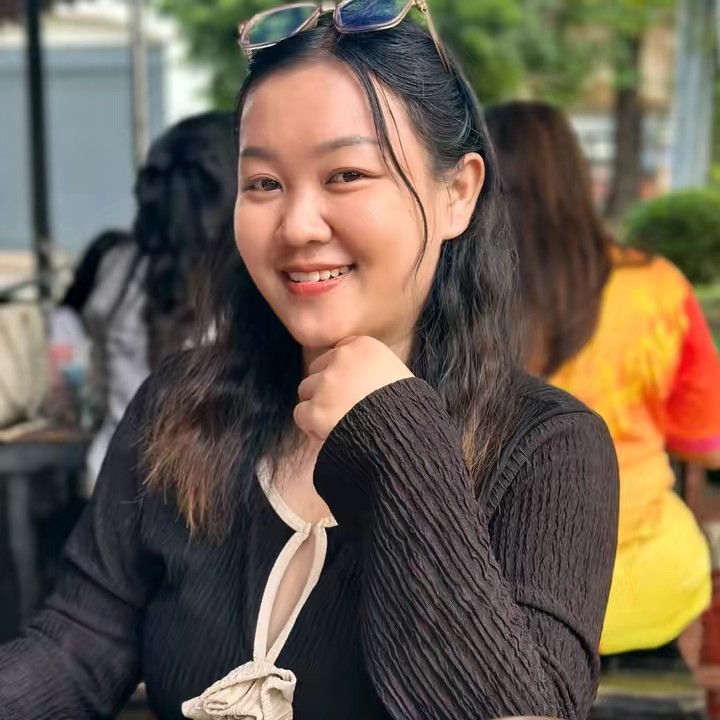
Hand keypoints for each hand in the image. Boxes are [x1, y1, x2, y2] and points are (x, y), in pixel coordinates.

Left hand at [294, 336, 413, 441]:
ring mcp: (326, 384)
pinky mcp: (316, 410)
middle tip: (343, 407)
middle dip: (326, 388)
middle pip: (318, 370)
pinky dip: (312, 426)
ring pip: (306, 390)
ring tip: (338, 422)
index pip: (337, 354)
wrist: (403, 433)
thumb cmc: (406, 407)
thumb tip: (354, 378)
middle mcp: (341, 359)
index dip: (342, 374)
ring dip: (317, 406)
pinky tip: (329, 433)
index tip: (352, 389)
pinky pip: (301, 414)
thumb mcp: (395, 372)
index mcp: (363, 346)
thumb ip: (370, 367)